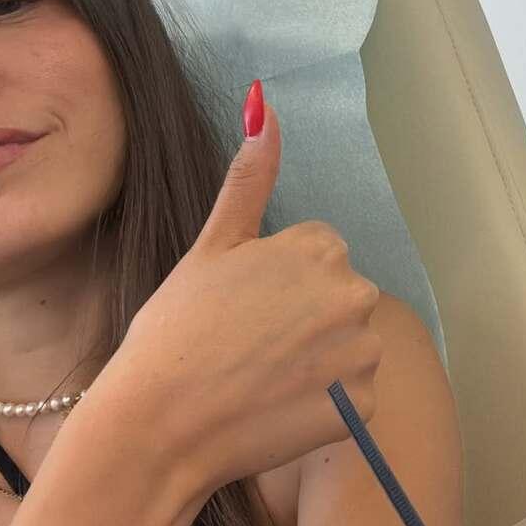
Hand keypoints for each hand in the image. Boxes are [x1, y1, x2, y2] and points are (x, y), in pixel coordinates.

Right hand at [110, 84, 381, 494]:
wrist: (162, 422)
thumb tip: (264, 103)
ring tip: (267, 378)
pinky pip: (355, 397)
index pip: (322, 256)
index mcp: (321, 249)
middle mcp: (355, 294)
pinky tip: (284, 407)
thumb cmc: (178, 330)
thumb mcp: (212, 246)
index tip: (248, 307)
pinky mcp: (363, 405)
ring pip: (353, 347)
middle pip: (342, 300)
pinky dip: (328, 404)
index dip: (283, 283)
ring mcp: (363, 352)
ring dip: (324, 360)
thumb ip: (249, 180)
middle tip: (254, 345)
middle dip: (309, 317)